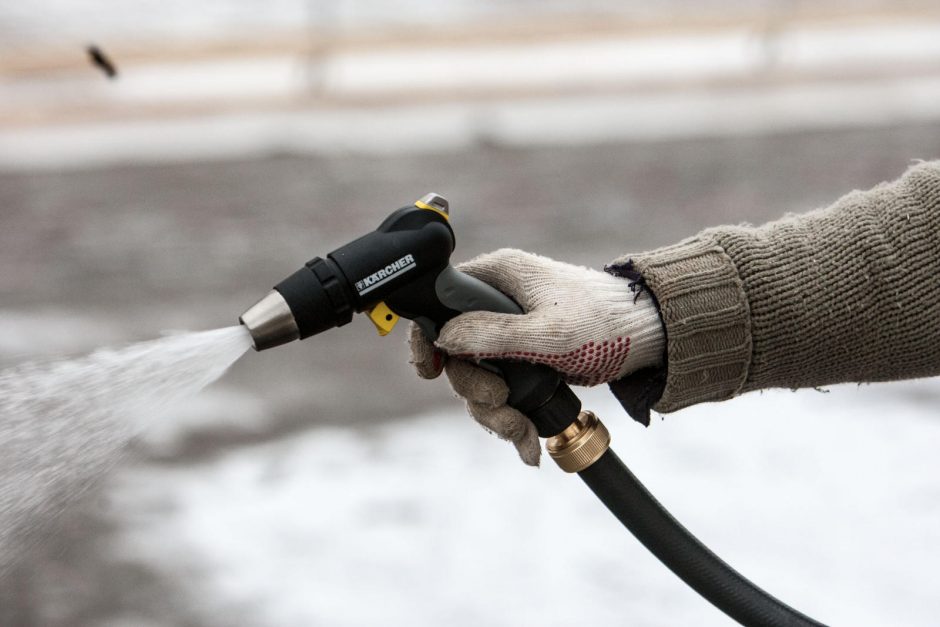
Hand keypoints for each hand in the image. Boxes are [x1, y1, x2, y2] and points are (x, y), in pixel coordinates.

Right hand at [409, 249, 664, 465]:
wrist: (650, 339)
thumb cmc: (605, 322)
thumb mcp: (547, 332)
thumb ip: (492, 334)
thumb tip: (443, 338)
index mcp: (497, 278)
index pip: (439, 302)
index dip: (429, 338)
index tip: (430, 370)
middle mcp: (497, 304)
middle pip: (457, 354)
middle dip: (476, 390)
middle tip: (501, 401)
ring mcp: (510, 335)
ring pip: (478, 380)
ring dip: (496, 414)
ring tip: (523, 435)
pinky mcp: (525, 361)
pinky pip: (502, 393)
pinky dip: (512, 419)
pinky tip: (528, 442)